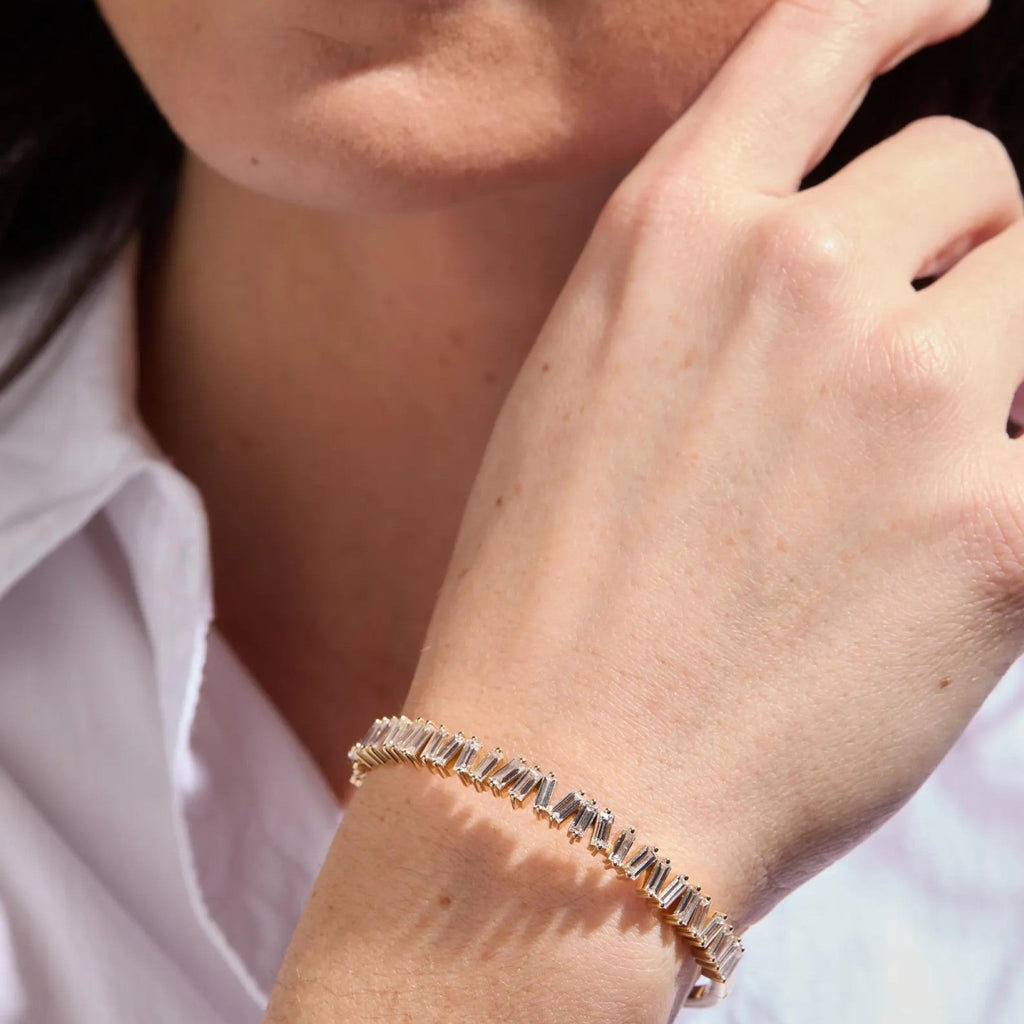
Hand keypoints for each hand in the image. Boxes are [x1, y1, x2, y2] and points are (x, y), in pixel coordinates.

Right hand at [404, 0, 1020, 931]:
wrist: (558, 788)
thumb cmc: (539, 602)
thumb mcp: (580, 397)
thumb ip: (705, 298)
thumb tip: (833, 258)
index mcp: (672, 239)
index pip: (821, 40)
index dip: (903, 5)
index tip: (960, 4)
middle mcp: (797, 282)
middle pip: (974, 178)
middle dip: (953, 250)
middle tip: (892, 367)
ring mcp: (916, 398)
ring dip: (989, 363)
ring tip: (894, 481)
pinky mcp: (1005, 531)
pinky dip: (1001, 490)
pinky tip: (925, 567)